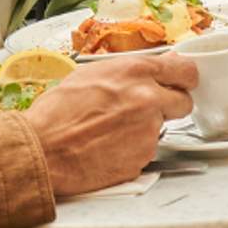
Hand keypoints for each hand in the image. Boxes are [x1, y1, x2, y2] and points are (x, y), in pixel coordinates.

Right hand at [26, 53, 196, 196]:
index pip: (185, 70)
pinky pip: (147, 151)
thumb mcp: (90, 75)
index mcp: (135, 72)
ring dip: (145, 129)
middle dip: (170, 106)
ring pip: (162, 128)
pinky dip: (133, 149)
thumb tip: (151, 69)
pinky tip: (109, 146)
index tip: (182, 82)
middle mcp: (148, 99)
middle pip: (184, 102)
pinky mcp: (143, 158)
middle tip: (149, 110)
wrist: (42, 150)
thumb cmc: (56, 114)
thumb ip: (128, 71)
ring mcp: (148, 131)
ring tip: (112, 130)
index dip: (184, 78)